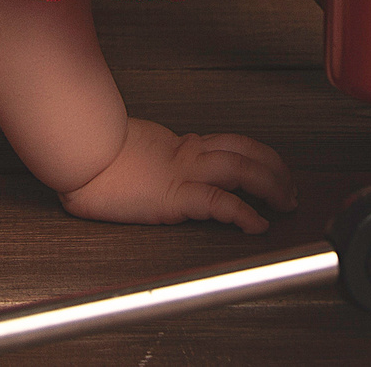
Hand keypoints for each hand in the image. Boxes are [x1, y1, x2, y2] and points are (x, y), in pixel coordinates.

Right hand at [57, 118, 296, 232]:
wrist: (78, 156)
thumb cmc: (96, 158)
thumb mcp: (137, 155)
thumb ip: (156, 160)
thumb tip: (160, 171)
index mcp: (181, 146)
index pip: (234, 144)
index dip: (262, 156)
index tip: (277, 170)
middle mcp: (189, 155)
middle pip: (248, 152)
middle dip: (277, 170)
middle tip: (291, 190)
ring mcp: (183, 173)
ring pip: (243, 169)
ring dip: (272, 185)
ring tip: (286, 203)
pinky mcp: (174, 196)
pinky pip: (219, 203)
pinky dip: (245, 214)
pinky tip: (258, 226)